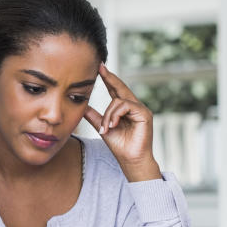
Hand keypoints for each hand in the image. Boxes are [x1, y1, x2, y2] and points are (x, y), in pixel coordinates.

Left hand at [83, 64, 161, 180]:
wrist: (130, 160)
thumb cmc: (119, 146)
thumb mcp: (102, 127)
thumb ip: (94, 116)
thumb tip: (82, 106)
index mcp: (124, 109)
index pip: (115, 90)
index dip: (108, 79)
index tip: (99, 68)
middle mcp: (134, 106)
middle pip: (120, 88)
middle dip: (109, 77)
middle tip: (100, 66)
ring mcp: (140, 109)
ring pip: (118, 100)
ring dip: (108, 114)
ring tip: (106, 128)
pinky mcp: (144, 114)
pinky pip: (125, 106)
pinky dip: (115, 115)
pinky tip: (112, 126)